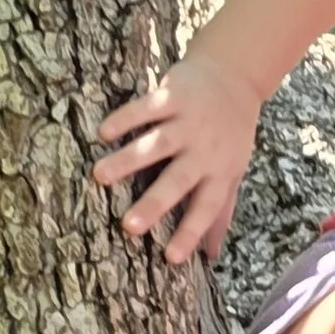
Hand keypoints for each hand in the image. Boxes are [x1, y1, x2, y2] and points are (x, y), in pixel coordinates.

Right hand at [92, 55, 261, 263]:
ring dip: (128, 159)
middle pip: (179, 180)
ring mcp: (189, 121)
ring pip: (157, 143)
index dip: (192, 232)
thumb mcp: (233, 171)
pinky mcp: (174, 94)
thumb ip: (221, 211)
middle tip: (128, 226)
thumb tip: (212, 256)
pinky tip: (103, 133)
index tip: (170, 258)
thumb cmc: (230, 133)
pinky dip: (125, 119)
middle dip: (154, 203)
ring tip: (99, 176)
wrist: (235, 75)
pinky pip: (147, 108)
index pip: (207, 208)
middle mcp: (205, 149)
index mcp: (220, 171)